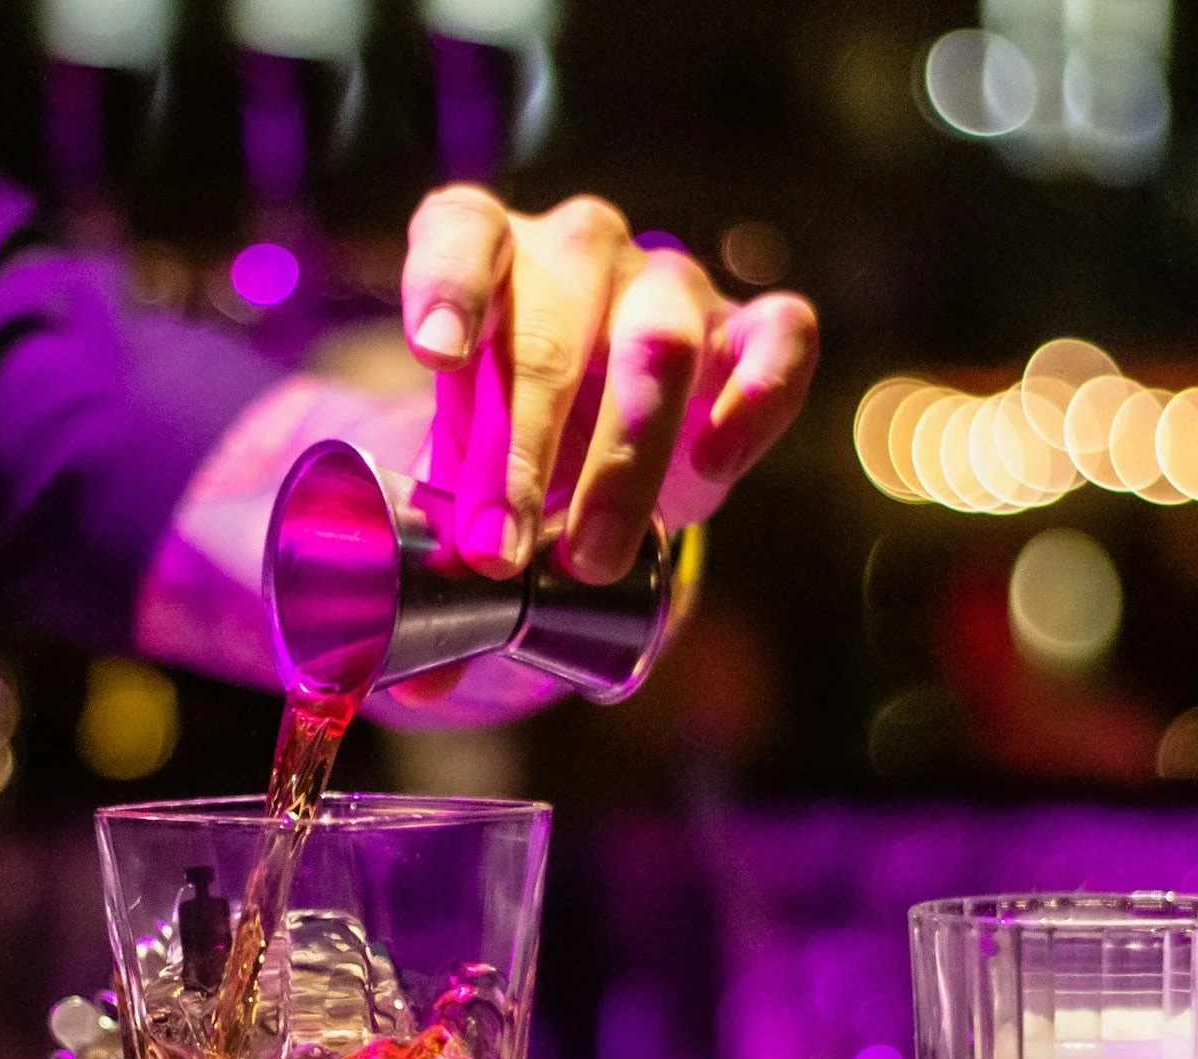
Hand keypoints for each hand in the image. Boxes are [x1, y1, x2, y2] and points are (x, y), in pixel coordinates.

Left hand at [400, 187, 818, 586]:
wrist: (602, 437)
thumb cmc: (513, 442)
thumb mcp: (461, 489)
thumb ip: (437, 564)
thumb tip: (418, 682)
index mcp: (484, 253)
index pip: (460, 236)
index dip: (446, 289)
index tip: (435, 356)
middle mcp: (576, 250)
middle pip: (549, 328)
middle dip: (521, 451)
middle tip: (499, 554)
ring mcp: (669, 282)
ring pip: (660, 342)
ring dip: (623, 459)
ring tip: (589, 559)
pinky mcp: (751, 325)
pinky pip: (779, 337)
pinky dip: (756, 397)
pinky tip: (716, 464)